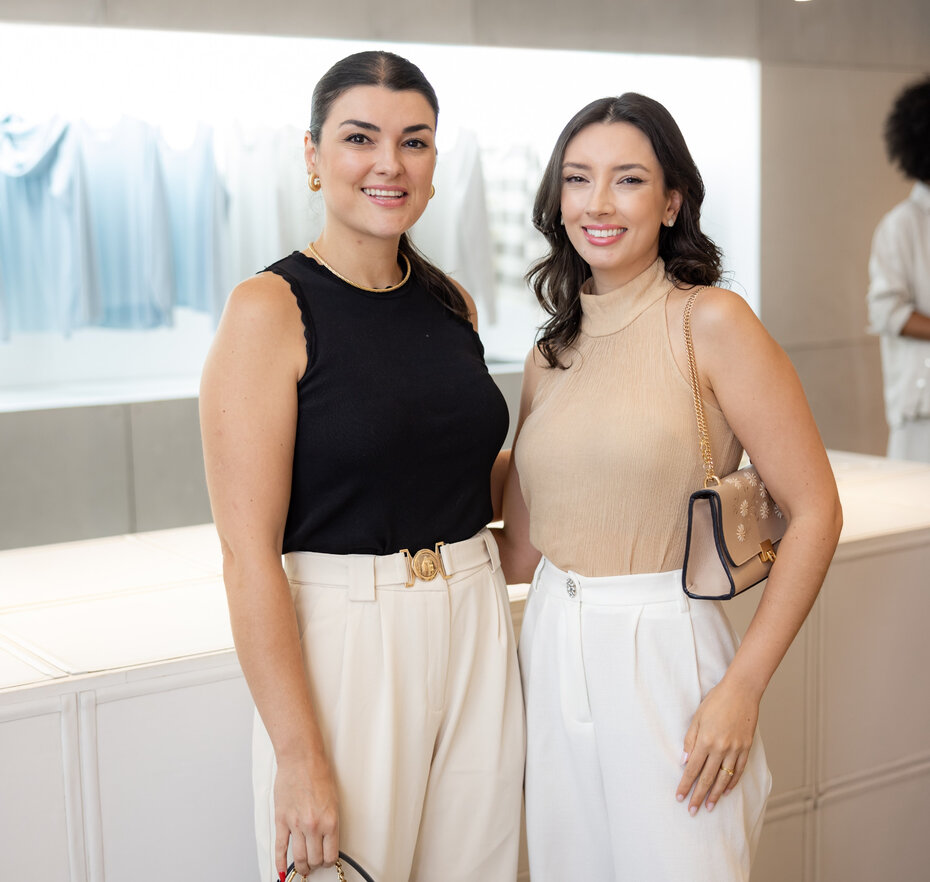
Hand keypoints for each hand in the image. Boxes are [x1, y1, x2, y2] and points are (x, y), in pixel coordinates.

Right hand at [273, 753, 339, 876]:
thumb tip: (326, 840)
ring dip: (301, 866)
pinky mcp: (281, 820)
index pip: (331, 855)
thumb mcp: (333, 800)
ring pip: (299, 858)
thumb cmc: (318, 773)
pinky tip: (282, 870)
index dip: (329, 862)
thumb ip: (329, 822)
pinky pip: (280, 848)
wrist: (301, 758)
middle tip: (315, 863)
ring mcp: (296, 825)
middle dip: (316, 864)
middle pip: (315, 860)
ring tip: (303, 867)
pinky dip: (280, 862)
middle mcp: (314, 826)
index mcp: (330, 821)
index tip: (327, 861)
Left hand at [676, 679, 758, 814]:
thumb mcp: (697, 717)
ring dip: (716, 794)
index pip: (692, 768)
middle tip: (692, 810)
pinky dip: (732, 782)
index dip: (685, 784)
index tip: (679, 797)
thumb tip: (684, 761)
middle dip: (699, 796)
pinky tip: (726, 791)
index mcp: (705, 740)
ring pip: (724, 778)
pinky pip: (738, 770)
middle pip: (707, 778)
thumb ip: (690, 740)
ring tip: (709, 807)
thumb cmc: (716, 701)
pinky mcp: (746, 748)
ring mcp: (735, 749)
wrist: (742, 691)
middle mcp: (721, 748)